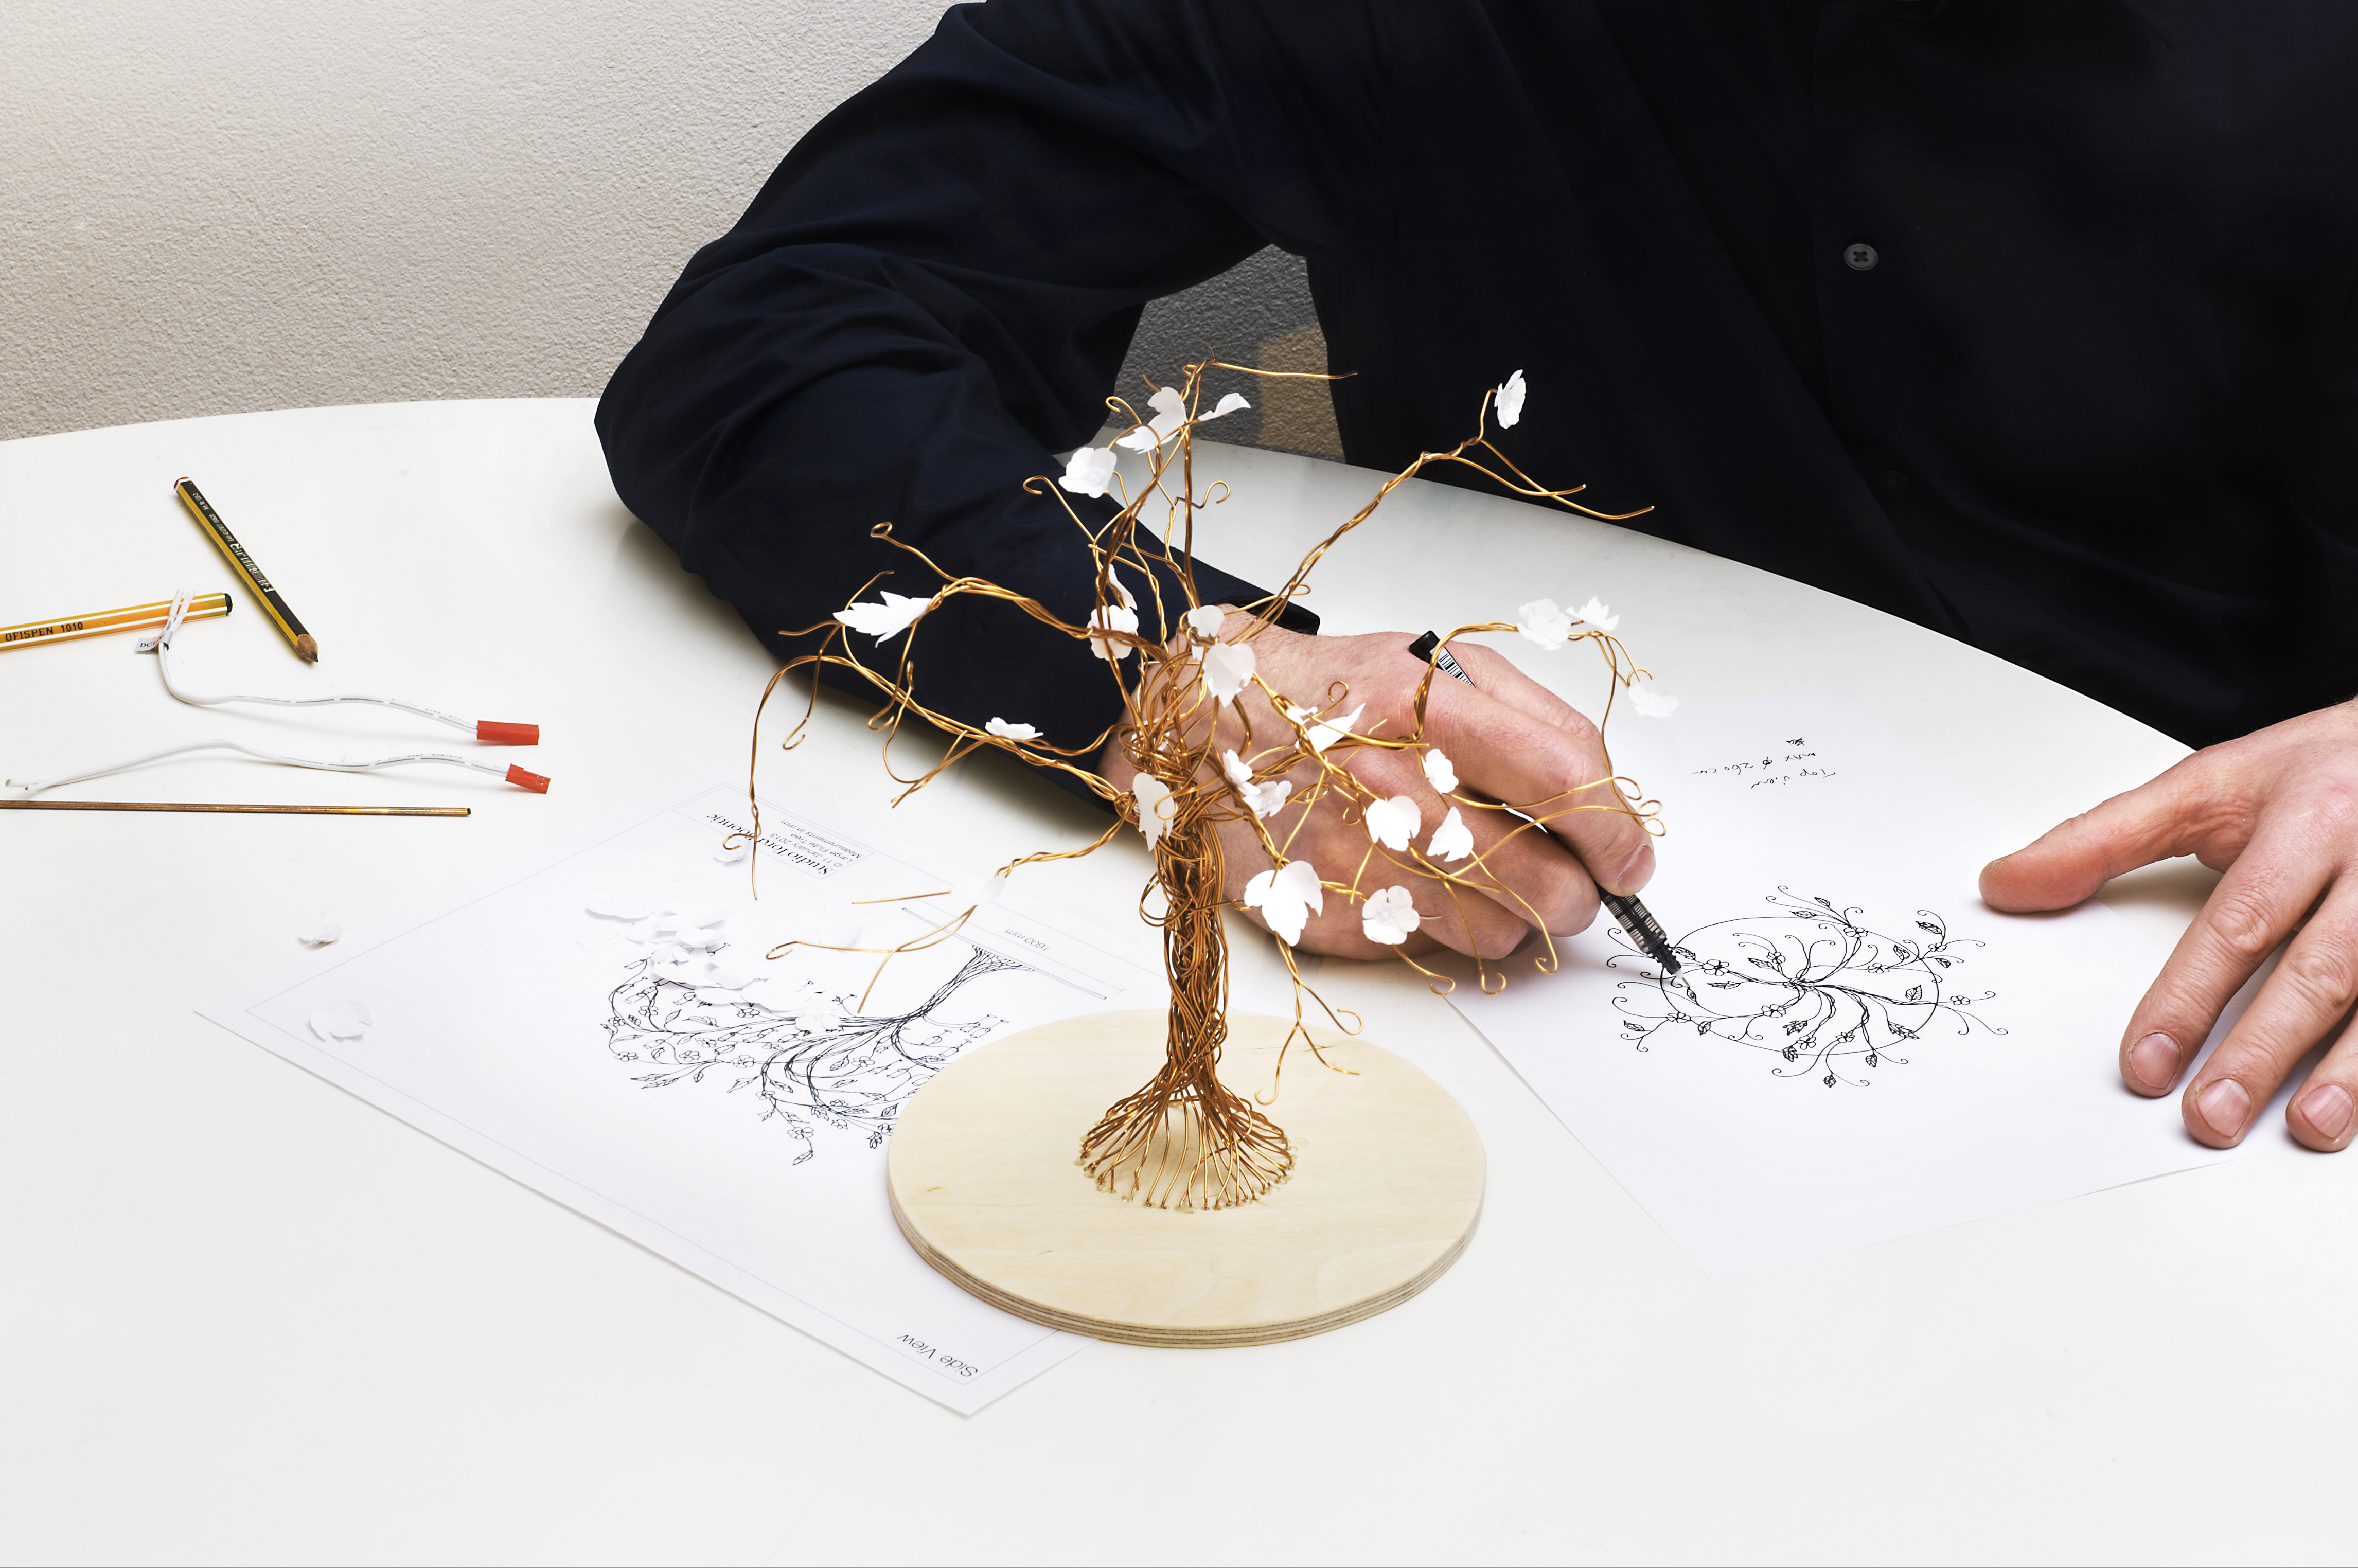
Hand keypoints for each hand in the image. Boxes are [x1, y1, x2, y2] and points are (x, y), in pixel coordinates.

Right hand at [1096, 615, 1655, 960]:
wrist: (1198, 729)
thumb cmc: (1326, 695)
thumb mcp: (1431, 665)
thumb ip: (1529, 717)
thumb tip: (1600, 794)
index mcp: (1429, 709)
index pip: (1566, 781)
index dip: (1618, 834)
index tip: (1632, 858)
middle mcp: (1392, 787)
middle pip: (1543, 880)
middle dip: (1580, 892)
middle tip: (1575, 880)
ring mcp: (1356, 859)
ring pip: (1497, 931)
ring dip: (1518, 917)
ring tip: (1491, 877)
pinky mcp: (1327, 914)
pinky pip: (1433, 950)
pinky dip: (1450, 929)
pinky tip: (1426, 887)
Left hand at [1980, 700, 2357, 1151]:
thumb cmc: (2313, 773)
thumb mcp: (2205, 785)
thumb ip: (2102, 839)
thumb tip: (2003, 884)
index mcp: (2305, 822)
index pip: (2238, 923)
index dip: (2188, 997)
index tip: (2145, 1064)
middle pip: (2317, 968)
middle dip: (2262, 1049)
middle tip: (2209, 1115)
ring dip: (2349, 1069)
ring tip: (2306, 1125)